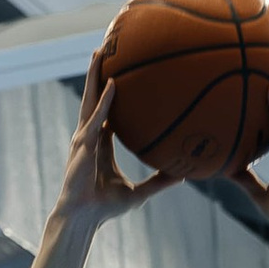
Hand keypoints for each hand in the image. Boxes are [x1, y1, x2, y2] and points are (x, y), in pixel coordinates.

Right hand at [53, 67, 173, 231]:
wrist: (84, 219)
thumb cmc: (106, 208)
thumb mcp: (140, 193)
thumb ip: (160, 182)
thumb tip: (184, 176)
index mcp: (100, 143)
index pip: (105, 111)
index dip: (109, 91)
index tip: (118, 72)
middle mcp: (90, 135)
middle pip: (94, 97)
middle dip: (97, 73)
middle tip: (104, 48)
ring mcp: (84, 138)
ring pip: (90, 99)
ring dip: (95, 75)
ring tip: (99, 53)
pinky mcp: (84, 145)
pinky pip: (97, 117)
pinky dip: (105, 101)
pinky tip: (112, 83)